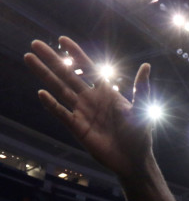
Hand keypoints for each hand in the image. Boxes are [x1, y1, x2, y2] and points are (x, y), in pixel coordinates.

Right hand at [24, 37, 152, 178]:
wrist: (133, 160)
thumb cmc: (140, 135)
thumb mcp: (142, 109)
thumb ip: (141, 88)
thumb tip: (146, 66)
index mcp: (107, 92)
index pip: (89, 68)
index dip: (76, 54)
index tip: (63, 40)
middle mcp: (91, 99)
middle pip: (68, 75)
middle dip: (53, 60)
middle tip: (36, 44)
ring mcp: (83, 112)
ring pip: (60, 89)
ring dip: (45, 75)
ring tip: (30, 59)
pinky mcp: (77, 128)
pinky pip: (62, 114)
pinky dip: (52, 104)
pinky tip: (41, 93)